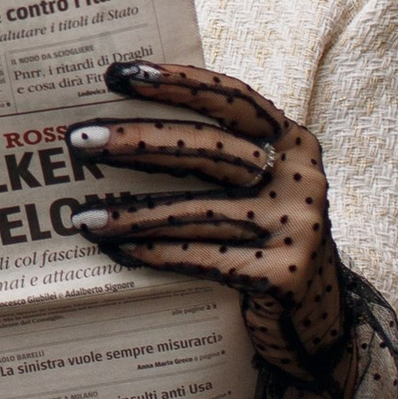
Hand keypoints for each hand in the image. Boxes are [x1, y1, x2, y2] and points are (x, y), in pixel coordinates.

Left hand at [67, 60, 353, 398]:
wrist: (319, 324)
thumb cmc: (266, 240)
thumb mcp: (257, 188)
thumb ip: (214, 156)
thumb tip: (120, 127)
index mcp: (291, 140)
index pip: (231, 97)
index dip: (175, 82)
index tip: (117, 74)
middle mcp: (300, 175)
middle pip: (209, 149)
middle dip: (137, 142)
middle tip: (78, 141)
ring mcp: (297, 224)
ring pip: (199, 210)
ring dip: (133, 213)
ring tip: (81, 216)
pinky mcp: (285, 273)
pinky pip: (205, 258)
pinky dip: (157, 253)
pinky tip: (117, 251)